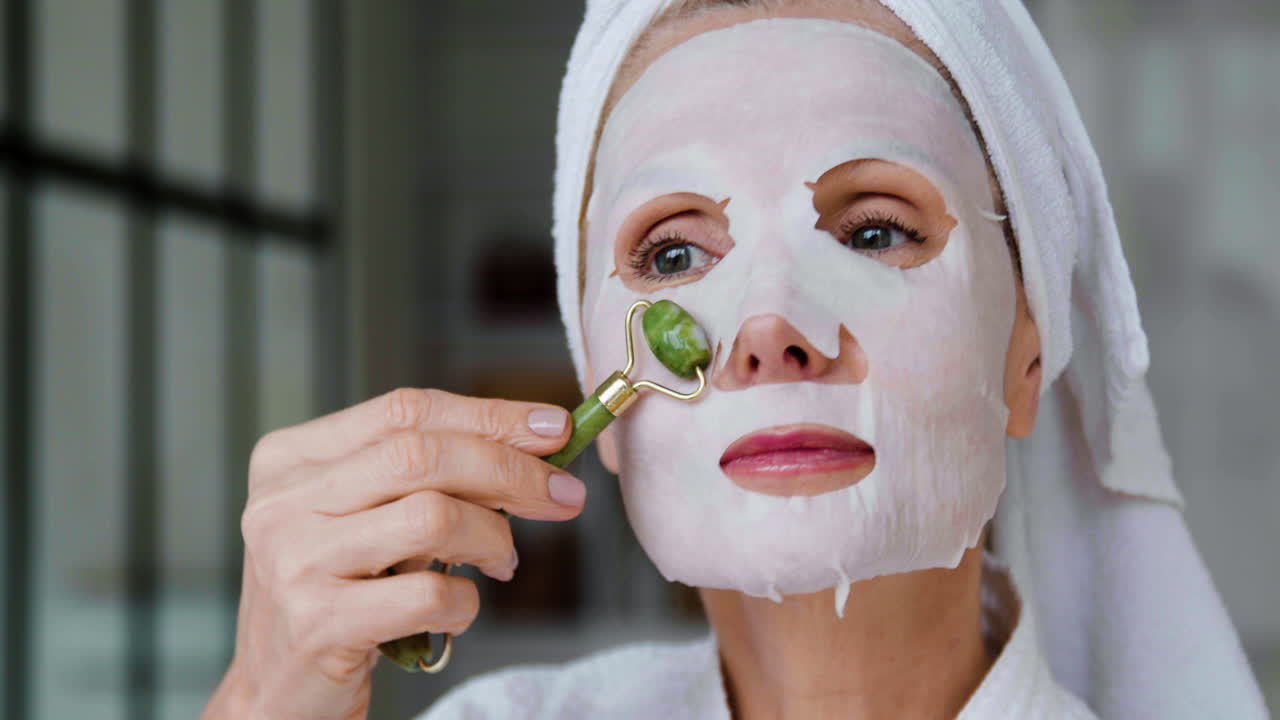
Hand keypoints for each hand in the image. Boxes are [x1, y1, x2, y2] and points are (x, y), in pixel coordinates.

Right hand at [200, 388, 580, 719]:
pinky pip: (428, 594)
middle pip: (422, 455)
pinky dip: (466, 601)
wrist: (279, 693)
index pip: (404, 410)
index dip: (489, 414)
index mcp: (290, 459)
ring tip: (502, 559)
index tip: (553, 428)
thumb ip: (427, 475)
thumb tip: (536, 441)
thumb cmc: (338, 593)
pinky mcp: (318, 624)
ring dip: (493, 537)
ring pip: (432, 516)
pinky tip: (458, 608)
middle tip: (563, 495)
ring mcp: (294, 562)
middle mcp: (282, 503)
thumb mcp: (365, 518)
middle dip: (511, 470)